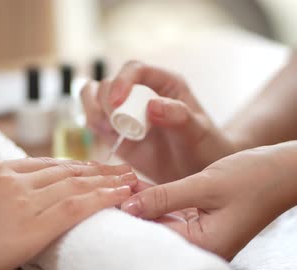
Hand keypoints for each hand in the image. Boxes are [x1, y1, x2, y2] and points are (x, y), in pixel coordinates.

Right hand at [0, 158, 136, 269]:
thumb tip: (2, 196)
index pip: (45, 163)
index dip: (73, 165)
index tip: (90, 167)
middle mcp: (15, 178)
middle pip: (67, 170)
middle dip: (98, 169)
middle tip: (121, 167)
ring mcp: (26, 199)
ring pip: (78, 184)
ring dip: (108, 181)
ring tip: (131, 179)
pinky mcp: (35, 224)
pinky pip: (78, 207)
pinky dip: (103, 198)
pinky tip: (121, 196)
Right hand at [81, 60, 236, 182]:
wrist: (198, 172)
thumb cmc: (204, 148)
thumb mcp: (198, 133)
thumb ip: (179, 117)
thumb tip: (152, 106)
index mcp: (164, 83)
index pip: (135, 69)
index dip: (121, 82)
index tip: (117, 104)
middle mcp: (141, 92)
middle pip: (109, 84)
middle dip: (106, 102)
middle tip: (117, 126)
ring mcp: (126, 111)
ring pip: (94, 96)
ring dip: (93, 110)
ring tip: (108, 130)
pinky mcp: (115, 130)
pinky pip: (94, 119)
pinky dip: (92, 125)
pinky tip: (106, 138)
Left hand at [120, 144, 296, 259]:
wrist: (290, 171)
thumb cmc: (254, 177)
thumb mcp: (205, 185)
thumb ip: (165, 197)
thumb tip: (128, 205)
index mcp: (205, 247)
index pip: (153, 239)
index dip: (125, 219)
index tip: (102, 203)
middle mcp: (203, 248)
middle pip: (155, 234)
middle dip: (130, 213)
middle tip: (104, 192)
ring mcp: (205, 238)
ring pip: (162, 223)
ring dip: (142, 205)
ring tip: (115, 186)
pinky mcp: (205, 225)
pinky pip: (173, 215)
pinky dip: (157, 201)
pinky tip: (136, 185)